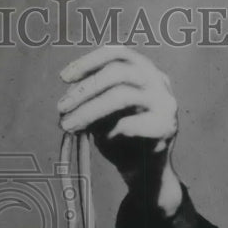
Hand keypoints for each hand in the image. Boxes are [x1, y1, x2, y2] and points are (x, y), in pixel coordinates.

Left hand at [57, 45, 181, 213]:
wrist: (146, 174)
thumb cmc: (121, 140)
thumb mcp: (101, 115)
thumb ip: (89, 101)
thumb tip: (68, 99)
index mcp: (144, 71)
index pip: (116, 54)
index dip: (88, 62)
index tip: (63, 77)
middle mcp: (158, 81)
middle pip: (116, 72)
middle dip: (84, 89)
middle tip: (61, 108)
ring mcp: (165, 103)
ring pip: (121, 96)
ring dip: (88, 111)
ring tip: (69, 126)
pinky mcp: (165, 127)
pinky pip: (129, 124)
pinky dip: (109, 132)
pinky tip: (103, 141)